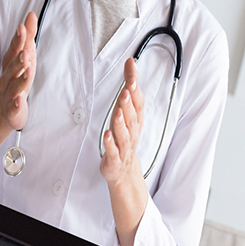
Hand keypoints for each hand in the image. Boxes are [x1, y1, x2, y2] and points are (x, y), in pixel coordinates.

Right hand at [0, 11, 36, 129]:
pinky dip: (16, 103)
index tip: (22, 27)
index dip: (18, 39)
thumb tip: (31, 14)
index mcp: (11, 63)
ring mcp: (9, 92)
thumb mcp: (25, 56)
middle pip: (12, 66)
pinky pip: (13, 106)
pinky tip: (21, 100)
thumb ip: (28, 36)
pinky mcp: (12, 108)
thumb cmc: (16, 78)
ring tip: (27, 70)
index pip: (14, 49)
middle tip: (24, 50)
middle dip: (18, 58)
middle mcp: (8, 76)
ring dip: (20, 78)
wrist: (4, 109)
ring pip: (14, 85)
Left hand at [100, 58, 148, 245]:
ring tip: (119, 106)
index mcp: (134, 125)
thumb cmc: (124, 150)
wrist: (125, 183)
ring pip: (125, 134)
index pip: (137, 100)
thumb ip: (127, 100)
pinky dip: (111, 145)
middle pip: (133, 116)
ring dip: (122, 120)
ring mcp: (125, 152)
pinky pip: (113, 155)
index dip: (134, 81)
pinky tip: (107, 135)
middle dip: (131, 99)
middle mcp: (132, 136)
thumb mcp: (125, 123)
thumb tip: (130, 72)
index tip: (131, 62)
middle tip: (128, 84)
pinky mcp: (114, 166)